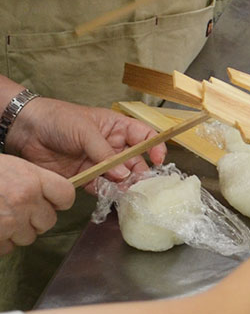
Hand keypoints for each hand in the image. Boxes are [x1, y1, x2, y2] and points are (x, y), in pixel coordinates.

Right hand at [0, 155, 73, 253]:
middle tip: (19, 210)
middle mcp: (24, 201)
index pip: (66, 195)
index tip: (53, 202)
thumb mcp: (11, 167)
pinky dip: (1, 241)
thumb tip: (51, 199)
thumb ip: (33, 180)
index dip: (60, 200)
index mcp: (31, 179)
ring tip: (1, 216)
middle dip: (36, 219)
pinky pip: (7, 248)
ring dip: (17, 231)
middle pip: (49, 221)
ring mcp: (8, 222)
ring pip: (28, 237)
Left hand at [4, 98, 165, 189]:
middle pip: (135, 161)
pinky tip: (109, 194)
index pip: (144, 137)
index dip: (155, 147)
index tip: (158, 160)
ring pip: (120, 176)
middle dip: (140, 172)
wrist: (26, 131)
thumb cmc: (58, 120)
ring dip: (125, 184)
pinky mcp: (85, 176)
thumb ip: (104, 153)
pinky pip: (101, 187)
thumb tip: (124, 174)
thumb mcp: (85, 131)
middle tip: (141, 183)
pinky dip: (106, 192)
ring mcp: (99, 162)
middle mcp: (112, 146)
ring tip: (126, 191)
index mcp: (117, 128)